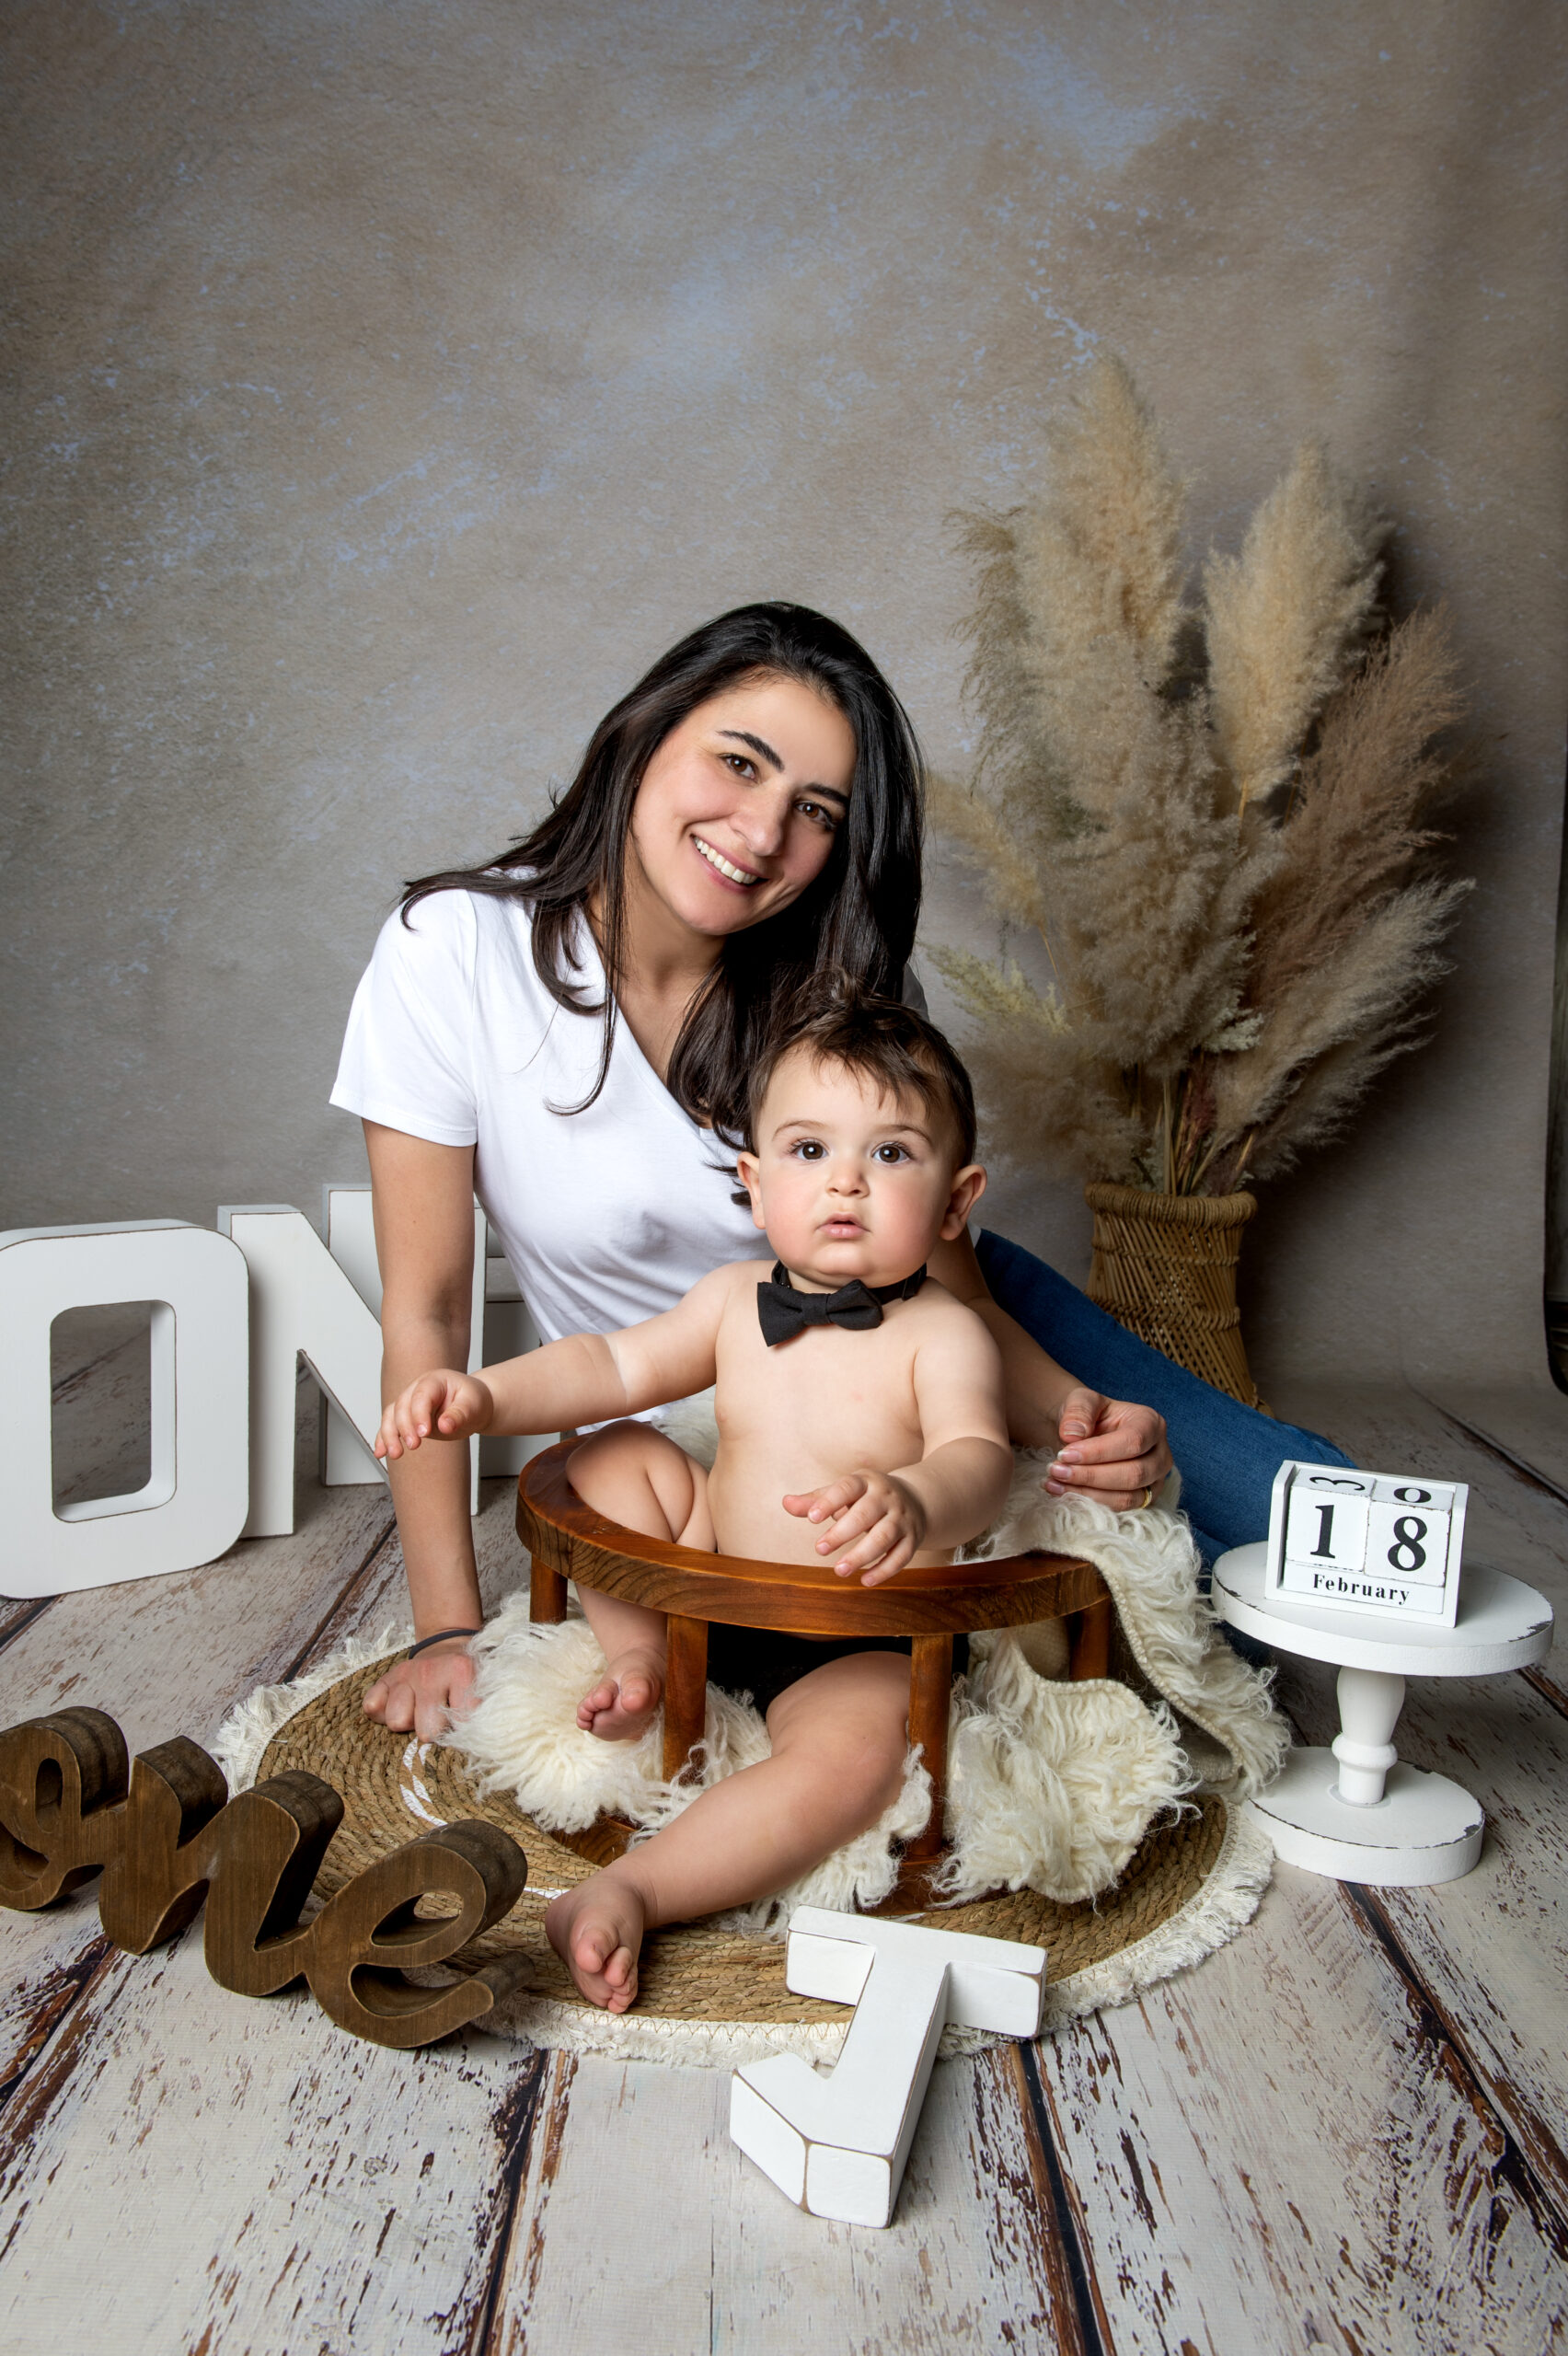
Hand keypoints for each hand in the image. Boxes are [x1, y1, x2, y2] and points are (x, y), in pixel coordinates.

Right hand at [362, 1638, 476, 1741]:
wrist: (446, 1647)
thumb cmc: (465, 1676)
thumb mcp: (481, 1685)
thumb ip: (480, 1710)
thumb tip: (475, 1740)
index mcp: (460, 1671)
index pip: (462, 1721)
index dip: (464, 1730)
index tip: (465, 1724)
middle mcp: (430, 1672)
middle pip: (427, 1730)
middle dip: (434, 1731)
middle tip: (440, 1719)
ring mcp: (404, 1675)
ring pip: (397, 1721)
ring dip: (409, 1722)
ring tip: (420, 1712)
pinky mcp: (385, 1679)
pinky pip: (372, 1707)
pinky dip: (383, 1713)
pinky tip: (399, 1705)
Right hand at [375, 1369, 493, 1461]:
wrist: (473, 1405)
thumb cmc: (473, 1400)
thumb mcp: (472, 1405)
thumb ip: (459, 1414)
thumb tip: (445, 1426)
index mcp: (434, 1380)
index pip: (422, 1396)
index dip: (420, 1414)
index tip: (424, 1433)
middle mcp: (417, 1389)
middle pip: (402, 1406)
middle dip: (405, 1427)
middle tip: (414, 1445)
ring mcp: (409, 1404)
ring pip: (391, 1416)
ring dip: (389, 1435)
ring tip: (395, 1453)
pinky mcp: (406, 1418)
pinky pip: (389, 1426)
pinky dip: (383, 1439)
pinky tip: (380, 1452)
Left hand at [783, 1470, 926, 1585]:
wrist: (916, 1499)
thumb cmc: (866, 1497)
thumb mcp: (843, 1493)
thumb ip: (815, 1500)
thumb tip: (785, 1503)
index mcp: (865, 1482)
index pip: (847, 1487)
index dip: (829, 1502)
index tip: (811, 1519)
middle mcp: (886, 1498)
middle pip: (866, 1514)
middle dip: (842, 1533)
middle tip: (819, 1549)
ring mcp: (902, 1518)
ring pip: (884, 1536)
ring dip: (862, 1555)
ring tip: (839, 1570)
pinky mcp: (913, 1538)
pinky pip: (901, 1556)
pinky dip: (884, 1570)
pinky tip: (865, 1581)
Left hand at [1045, 1389, 1172, 1509]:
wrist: (1085, 1432)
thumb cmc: (1088, 1415)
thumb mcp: (1081, 1400)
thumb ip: (1078, 1411)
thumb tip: (1073, 1435)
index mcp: (1150, 1422)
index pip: (1132, 1441)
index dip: (1098, 1452)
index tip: (1064, 1455)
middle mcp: (1160, 1452)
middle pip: (1133, 1473)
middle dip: (1091, 1475)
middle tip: (1056, 1470)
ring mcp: (1156, 1479)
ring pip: (1128, 1496)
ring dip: (1088, 1493)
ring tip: (1055, 1482)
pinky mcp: (1144, 1498)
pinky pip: (1121, 1509)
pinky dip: (1091, 1503)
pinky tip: (1063, 1492)